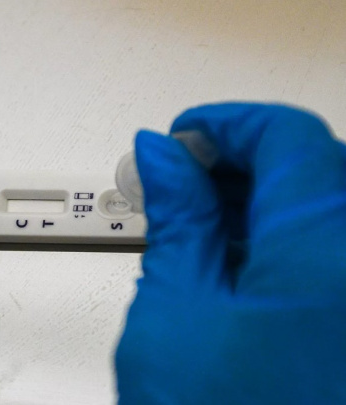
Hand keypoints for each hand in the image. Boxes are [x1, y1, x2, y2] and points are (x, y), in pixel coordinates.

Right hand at [115, 103, 345, 403]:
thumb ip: (176, 218)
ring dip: (260, 204)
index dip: (225, 125)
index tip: (181, 137)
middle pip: (315, 168)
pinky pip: (332, 256)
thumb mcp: (174, 311)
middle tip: (178, 182)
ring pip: (327, 210)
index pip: (287, 138)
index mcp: (328, 253)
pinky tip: (235, 263)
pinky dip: (284, 244)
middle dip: (239, 165)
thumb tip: (161, 158)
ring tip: (197, 227)